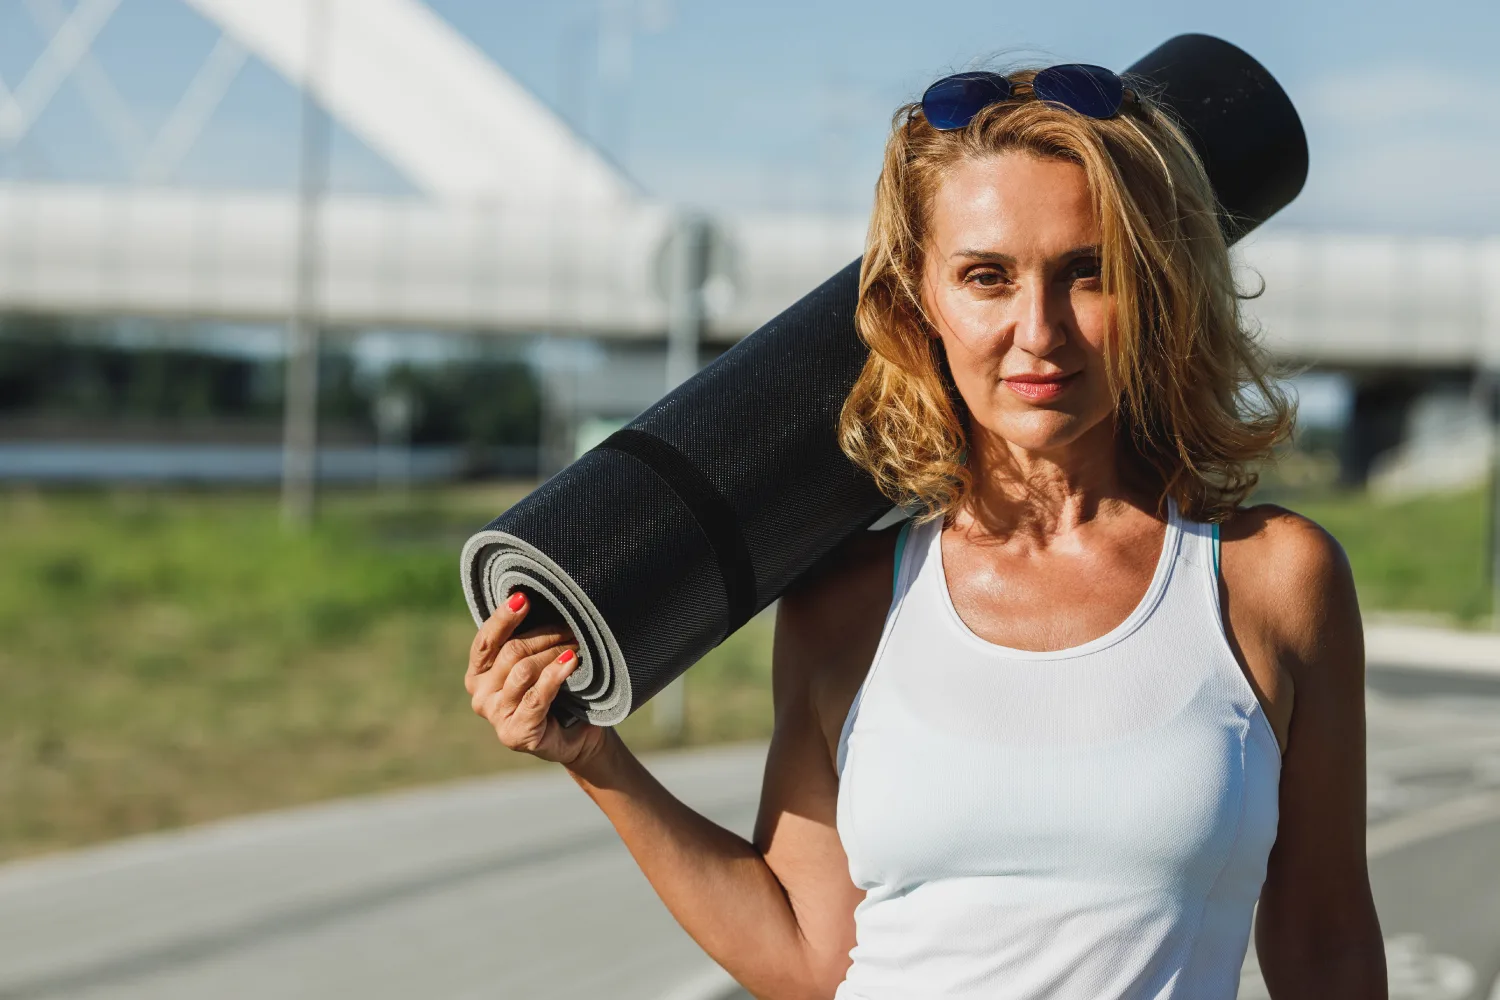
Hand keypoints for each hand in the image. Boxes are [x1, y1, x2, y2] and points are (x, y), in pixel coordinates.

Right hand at [465, 592, 607, 768]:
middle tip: (573, 627)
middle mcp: (479, 695)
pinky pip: (536, 697)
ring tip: (577, 645)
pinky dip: (555, 676)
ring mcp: (496, 716)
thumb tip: (530, 600)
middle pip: (511, 652)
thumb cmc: (554, 691)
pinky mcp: (515, 733)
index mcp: (477, 673)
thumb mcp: (534, 661)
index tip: (523, 598)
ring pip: (524, 671)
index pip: (486, 641)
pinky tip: (571, 662)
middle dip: (545, 635)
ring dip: (554, 653)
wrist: (575, 734)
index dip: (503, 618)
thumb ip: (524, 640)